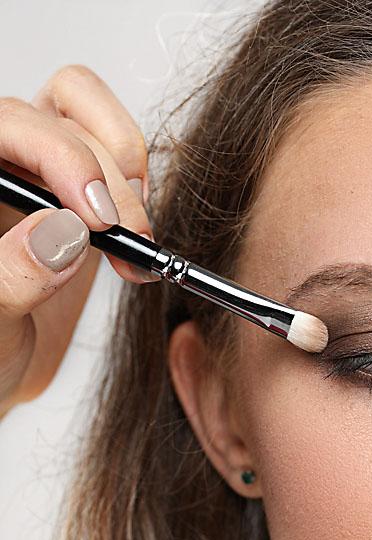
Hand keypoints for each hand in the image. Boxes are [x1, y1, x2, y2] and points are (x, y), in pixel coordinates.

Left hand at [0, 64, 156, 416]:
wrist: (0, 371)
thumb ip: (13, 274)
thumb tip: (63, 230)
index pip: (7, 125)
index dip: (60, 155)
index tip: (96, 219)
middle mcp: (0, 163)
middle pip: (57, 116)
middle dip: (105, 177)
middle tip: (129, 242)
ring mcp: (35, 171)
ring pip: (88, 116)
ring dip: (126, 176)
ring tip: (134, 243)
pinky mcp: (74, 192)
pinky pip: (113, 154)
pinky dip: (138, 191)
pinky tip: (135, 245)